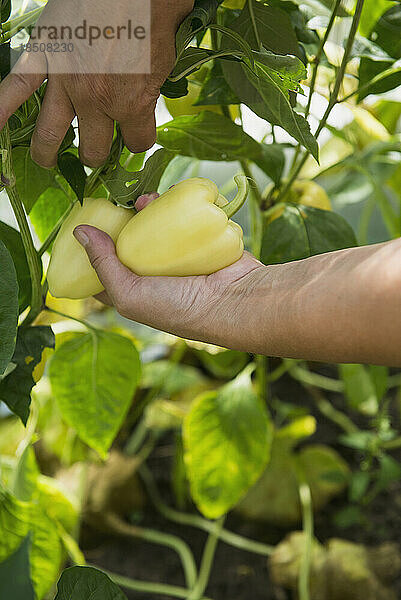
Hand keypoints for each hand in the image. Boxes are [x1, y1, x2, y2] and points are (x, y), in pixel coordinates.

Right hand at [0, 0, 193, 167]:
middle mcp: (96, 101)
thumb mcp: (167, 62)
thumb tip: (146, 100)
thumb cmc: (157, 13)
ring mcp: (66, 81)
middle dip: (98, 152)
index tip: (140, 133)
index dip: (140, 139)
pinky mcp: (45, 55)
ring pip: (52, 133)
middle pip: (93, 149)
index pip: (138, 143)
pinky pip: (17, 86)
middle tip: (98, 148)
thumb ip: (152, 90)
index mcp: (132, 103)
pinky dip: (2, 108)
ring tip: (49, 161)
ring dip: (50, 153)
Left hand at [74, 192, 400, 364]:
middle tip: (107, 203)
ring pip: (152, 228)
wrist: (232, 300)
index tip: (80, 225)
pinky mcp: (197, 240)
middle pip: (128, 243)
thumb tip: (79, 231)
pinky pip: (177, 218)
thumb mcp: (128, 293)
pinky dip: (168, 206)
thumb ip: (102, 263)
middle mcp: (154, 275)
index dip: (89, 251)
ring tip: (136, 198)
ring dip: (142, 211)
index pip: (103, 271)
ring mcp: (176, 257)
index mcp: (135, 293)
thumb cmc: (177, 307)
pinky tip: (157, 197)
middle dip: (117, 223)